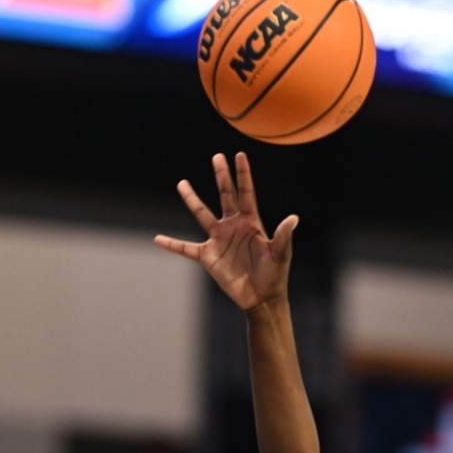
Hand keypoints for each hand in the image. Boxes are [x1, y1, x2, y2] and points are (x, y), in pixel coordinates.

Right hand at [154, 152, 296, 312]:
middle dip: (221, 176)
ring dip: (192, 199)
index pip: (246, 193)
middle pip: (225, 195)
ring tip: (182, 183)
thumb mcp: (280, 254)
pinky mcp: (208, 256)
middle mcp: (233, 226)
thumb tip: (294, 218)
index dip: (243, 174)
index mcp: (251, 222)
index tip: (239, 155)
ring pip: (202, 214)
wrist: (261, 298)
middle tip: (217, 157)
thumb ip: (283, 235)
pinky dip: (172, 244)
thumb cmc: (275, 275)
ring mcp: (219, 239)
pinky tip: (158, 239)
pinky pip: (186, 248)